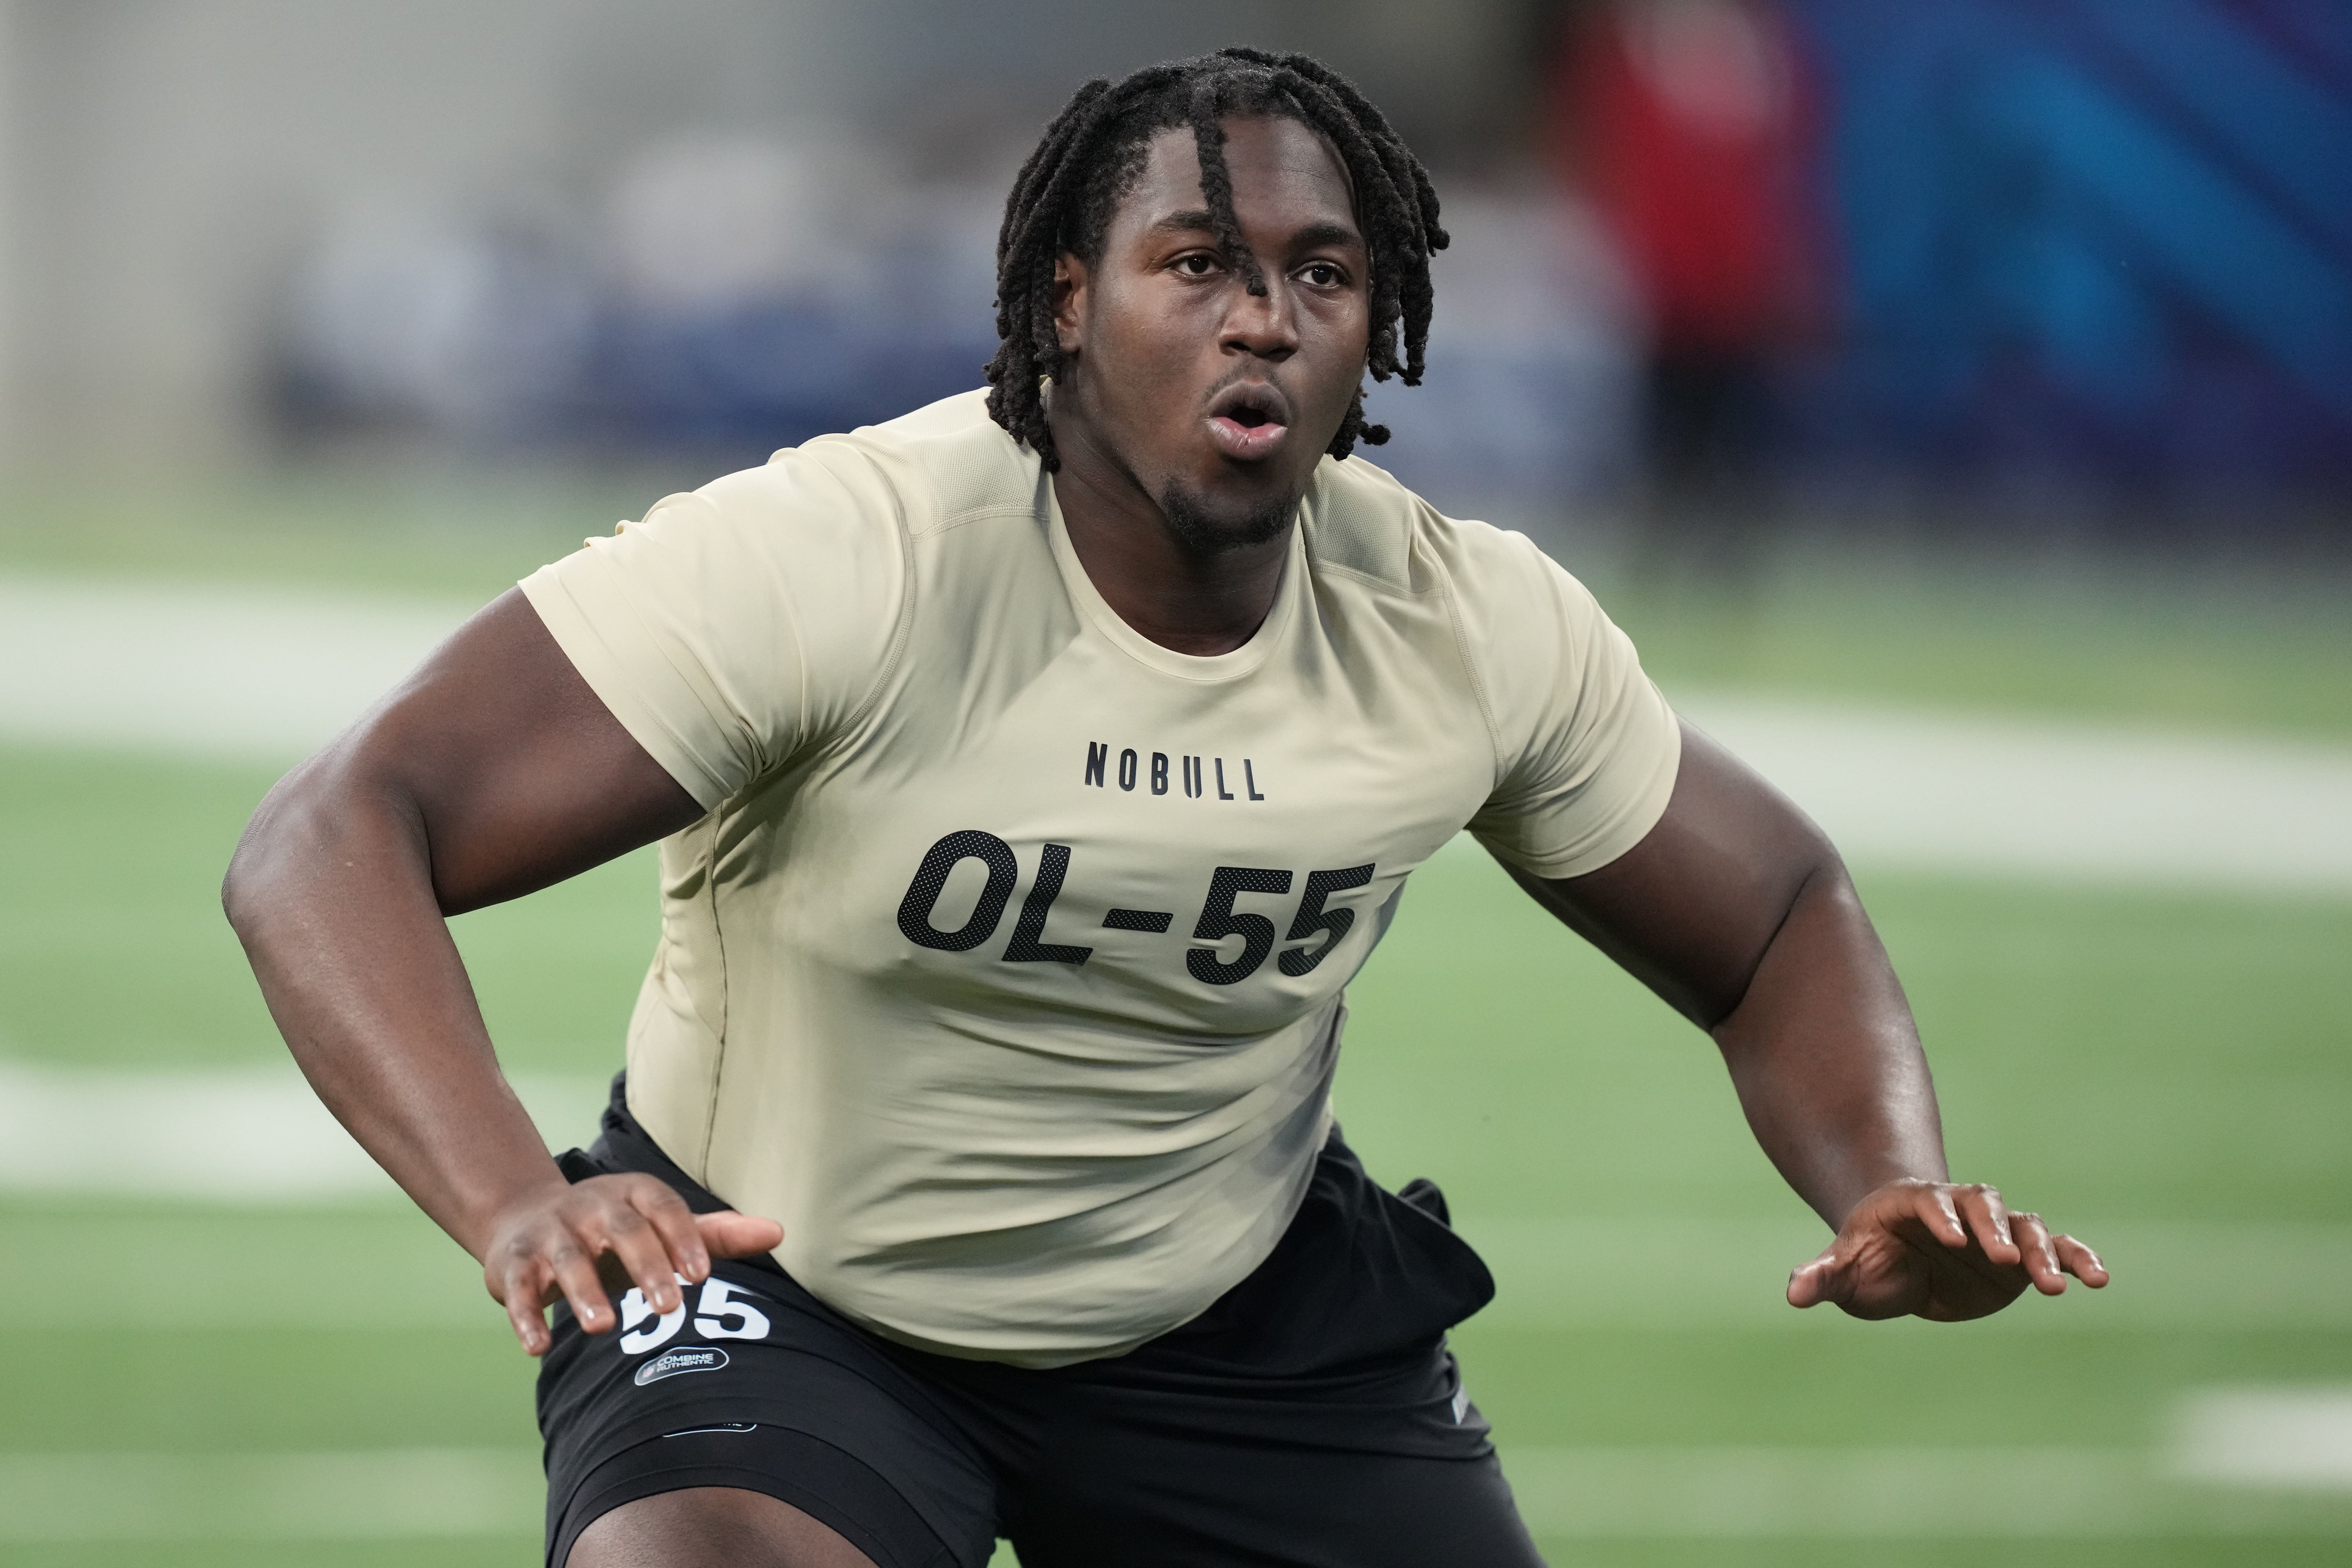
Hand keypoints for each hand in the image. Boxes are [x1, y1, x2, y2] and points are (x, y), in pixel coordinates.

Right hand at [481, 1172, 785, 1353]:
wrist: (526, 1217)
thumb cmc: (614, 1232)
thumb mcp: (662, 1227)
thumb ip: (717, 1234)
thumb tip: (779, 1232)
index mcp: (632, 1194)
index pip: (663, 1207)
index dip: (683, 1237)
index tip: (704, 1274)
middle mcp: (591, 1207)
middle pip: (621, 1230)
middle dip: (645, 1266)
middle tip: (669, 1308)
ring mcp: (550, 1233)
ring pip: (568, 1259)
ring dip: (582, 1292)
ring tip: (602, 1328)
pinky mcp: (513, 1264)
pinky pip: (518, 1289)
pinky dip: (526, 1316)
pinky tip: (538, 1346)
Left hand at [1787, 1179, 2108, 1320]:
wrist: (1898, 1259)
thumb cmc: (1866, 1261)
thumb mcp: (1844, 1269)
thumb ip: (1824, 1276)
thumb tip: (1794, 1294)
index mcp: (1913, 1205)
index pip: (1930, 1203)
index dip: (1941, 1217)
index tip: (1954, 1240)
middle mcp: (1959, 1211)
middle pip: (1983, 1204)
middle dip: (1995, 1229)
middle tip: (2007, 1259)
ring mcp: (1993, 1231)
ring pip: (2025, 1225)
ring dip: (2043, 1251)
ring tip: (2059, 1285)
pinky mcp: (2019, 1256)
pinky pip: (2056, 1249)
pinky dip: (2077, 1258)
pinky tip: (2098, 1278)